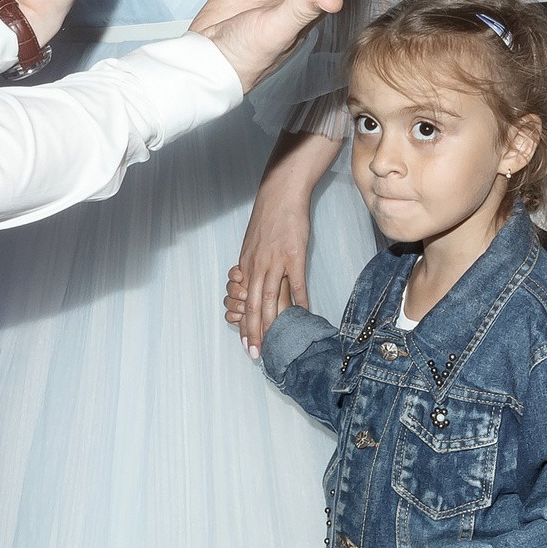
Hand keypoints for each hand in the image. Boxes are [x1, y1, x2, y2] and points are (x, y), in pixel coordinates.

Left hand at [230, 194, 308, 356]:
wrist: (280, 193)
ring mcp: (276, 261)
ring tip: (275, 343)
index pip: (242, 301)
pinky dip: (300, 302)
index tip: (246, 343)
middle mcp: (257, 266)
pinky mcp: (295, 255)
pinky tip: (304, 315)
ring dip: (272, 323)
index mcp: (246, 265)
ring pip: (270, 298)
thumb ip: (253, 265)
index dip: (244, 324)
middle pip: (252, 305)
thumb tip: (253, 285)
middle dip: (253, 331)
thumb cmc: (268, 217)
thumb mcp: (252, 243)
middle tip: (256, 353)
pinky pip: (297, 284)